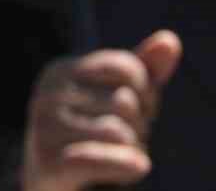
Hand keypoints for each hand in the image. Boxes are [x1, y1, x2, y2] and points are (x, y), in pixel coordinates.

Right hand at [22, 32, 181, 190]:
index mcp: (61, 70)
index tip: (140, 110)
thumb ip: (144, 70)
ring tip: (121, 156)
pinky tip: (139, 168)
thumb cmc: (90, 135)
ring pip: (119, 132)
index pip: (127, 68)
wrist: (48, 186)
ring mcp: (45, 128)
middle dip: (140, 124)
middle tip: (130, 139)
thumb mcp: (117, 98)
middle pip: (125, 101)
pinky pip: (103, 157)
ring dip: (133, 149)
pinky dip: (127, 165)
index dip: (146, 92)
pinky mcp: (49, 162)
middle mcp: (47, 94)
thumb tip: (170, 40)